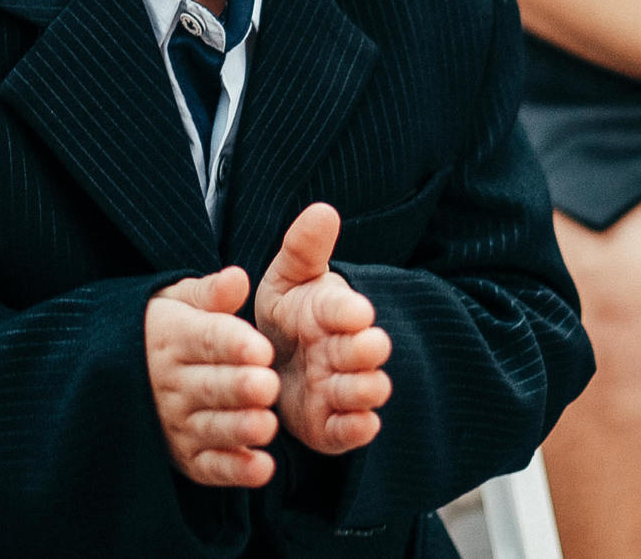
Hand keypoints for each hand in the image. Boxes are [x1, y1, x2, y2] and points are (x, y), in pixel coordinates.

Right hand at [146, 265, 279, 487]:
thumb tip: (238, 277)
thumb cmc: (166, 329)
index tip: (262, 348)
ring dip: (239, 429)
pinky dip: (235, 470)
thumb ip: (211, 293)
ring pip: (210, 428)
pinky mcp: (185, 457)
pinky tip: (262, 468)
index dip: (233, 344)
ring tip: (267, 425)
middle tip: (269, 385)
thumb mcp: (178, 301)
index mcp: (173, 339)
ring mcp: (176, 423)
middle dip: (239, 388)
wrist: (115, 369)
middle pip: (210, 386)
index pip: (205, 340)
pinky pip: (210, 466)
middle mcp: (171, 383)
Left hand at [255, 204, 393, 454]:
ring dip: (364, 388)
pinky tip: (360, 425)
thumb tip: (324, 209)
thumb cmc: (287, 313)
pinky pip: (349, 430)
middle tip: (366, 346)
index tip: (356, 311)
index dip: (350, 310)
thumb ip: (304, 248)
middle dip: (366, 349)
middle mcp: (345, 350)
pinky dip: (357, 429)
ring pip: (364, 390)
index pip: (346, 308)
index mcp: (334, 312)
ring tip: (360, 386)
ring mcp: (342, 388)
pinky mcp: (332, 424)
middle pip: (364, 350)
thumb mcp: (287, 278)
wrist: (274, 362)